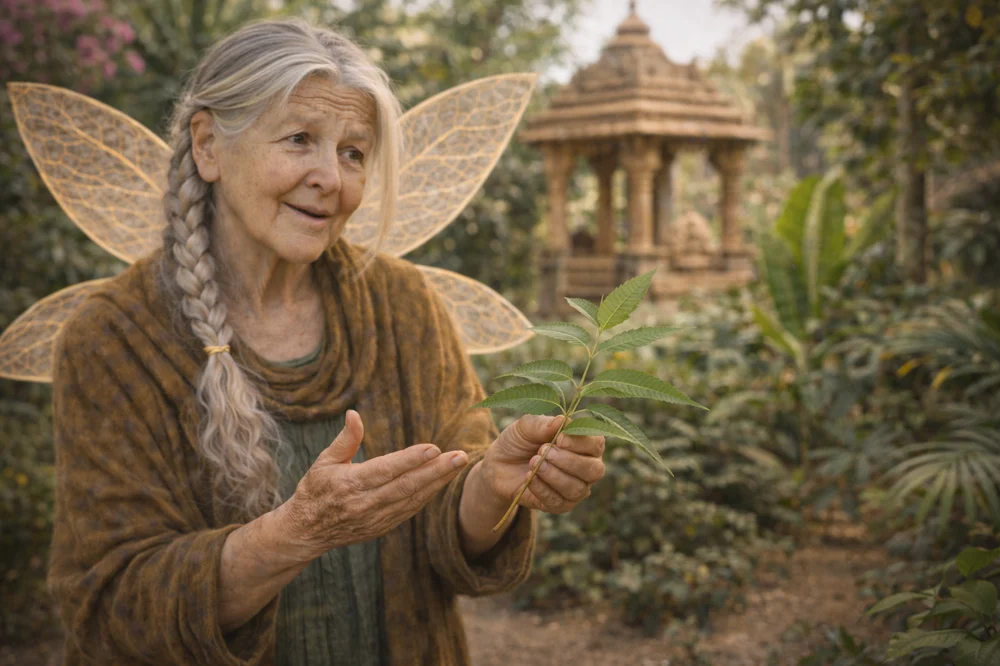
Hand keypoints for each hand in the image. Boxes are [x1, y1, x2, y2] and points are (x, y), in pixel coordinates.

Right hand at [277, 410, 467, 557]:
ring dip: (437, 482)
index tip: (433, 448)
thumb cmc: (315, 490)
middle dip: (436, 471)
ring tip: (457, 466)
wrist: (306, 532)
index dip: (410, 460)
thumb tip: (354, 414)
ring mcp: (375, 518)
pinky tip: (442, 482)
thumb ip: (345, 439)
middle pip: (406, 486)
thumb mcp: (324, 461)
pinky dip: (427, 496)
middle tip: (459, 457)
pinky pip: (409, 510)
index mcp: (349, 484)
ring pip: (412, 499)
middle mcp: (364, 504)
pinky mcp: (381, 527)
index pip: (386, 470)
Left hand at [481, 415, 605, 513]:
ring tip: (533, 462)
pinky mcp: (560, 505)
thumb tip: (562, 420)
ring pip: (577, 488)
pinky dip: (542, 488)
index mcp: (583, 444)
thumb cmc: (519, 442)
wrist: (498, 466)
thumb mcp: (525, 427)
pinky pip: (558, 501)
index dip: (581, 442)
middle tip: (543, 451)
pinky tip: (529, 477)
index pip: (596, 444)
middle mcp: (586, 468)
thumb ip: (543, 423)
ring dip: (553, 475)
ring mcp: (575, 488)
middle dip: (568, 461)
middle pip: (594, 470)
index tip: (559, 438)